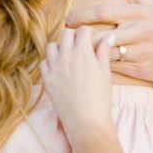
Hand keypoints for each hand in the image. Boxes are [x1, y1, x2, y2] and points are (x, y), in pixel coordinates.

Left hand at [40, 26, 114, 141]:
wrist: (86, 122)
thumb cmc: (100, 98)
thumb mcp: (105, 73)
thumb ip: (104, 52)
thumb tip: (108, 36)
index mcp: (83, 53)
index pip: (83, 30)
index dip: (89, 32)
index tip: (92, 38)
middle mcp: (66, 57)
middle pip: (66, 33)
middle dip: (74, 36)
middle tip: (81, 45)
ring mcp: (54, 68)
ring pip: (52, 45)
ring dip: (60, 46)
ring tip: (69, 55)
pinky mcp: (47, 79)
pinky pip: (44, 61)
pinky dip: (51, 61)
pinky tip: (60, 67)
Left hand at [66, 0, 152, 82]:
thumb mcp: (146, 3)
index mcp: (139, 13)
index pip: (104, 12)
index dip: (83, 15)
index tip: (69, 19)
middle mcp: (140, 31)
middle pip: (102, 35)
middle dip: (82, 37)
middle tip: (67, 38)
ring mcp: (140, 52)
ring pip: (106, 53)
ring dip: (88, 53)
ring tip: (75, 51)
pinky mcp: (139, 69)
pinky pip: (113, 68)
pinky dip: (100, 65)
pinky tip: (90, 63)